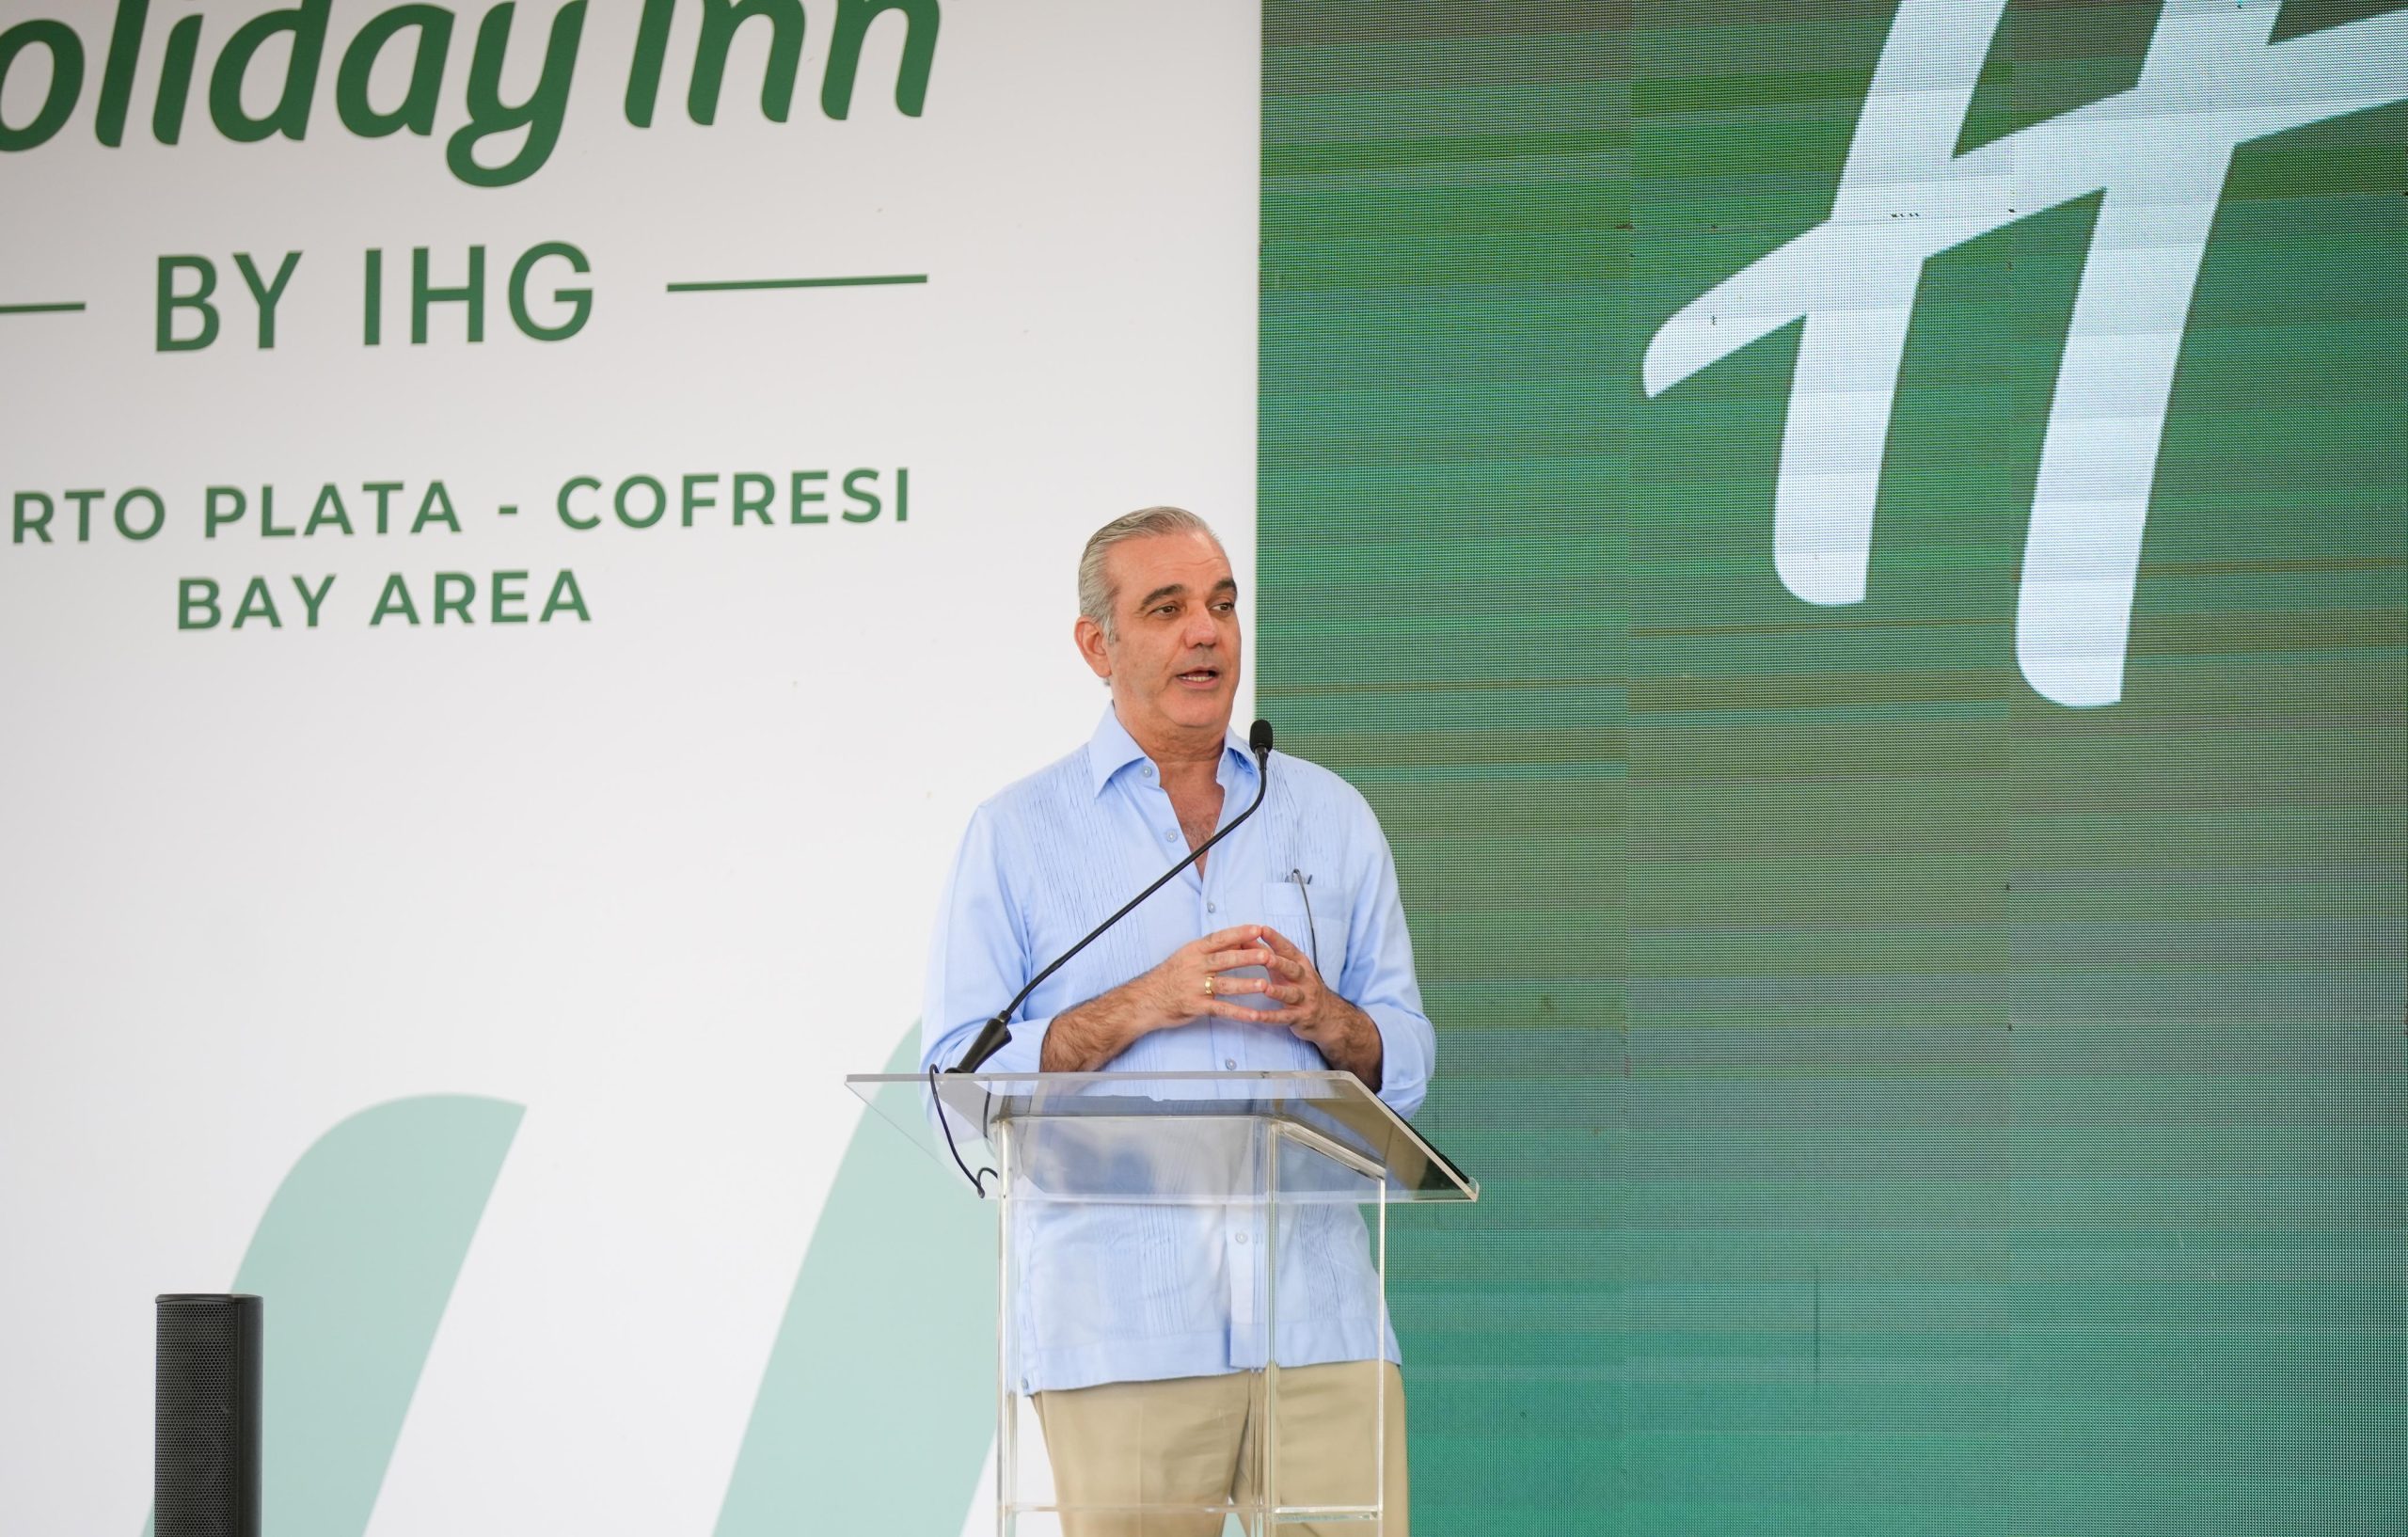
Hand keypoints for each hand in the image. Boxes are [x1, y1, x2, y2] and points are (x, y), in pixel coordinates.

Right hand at [1145, 924, 1281, 1027]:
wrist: (1144, 999)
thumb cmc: (1170, 976)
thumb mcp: (1187, 956)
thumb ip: (1211, 950)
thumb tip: (1239, 940)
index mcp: (1194, 951)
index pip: (1219, 939)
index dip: (1239, 933)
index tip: (1258, 929)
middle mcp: (1195, 967)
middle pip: (1225, 960)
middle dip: (1247, 957)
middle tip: (1267, 955)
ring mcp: (1194, 987)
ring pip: (1224, 985)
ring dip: (1245, 985)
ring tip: (1264, 984)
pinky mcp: (1195, 1006)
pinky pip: (1220, 1009)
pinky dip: (1238, 1013)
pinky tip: (1254, 1015)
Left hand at [1233, 926, 1353, 1046]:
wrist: (1327, 1014)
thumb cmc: (1299, 985)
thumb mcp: (1286, 967)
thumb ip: (1266, 953)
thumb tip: (1244, 937)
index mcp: (1299, 963)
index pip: (1288, 949)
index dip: (1276, 939)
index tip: (1262, 929)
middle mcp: (1304, 979)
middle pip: (1292, 969)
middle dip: (1279, 963)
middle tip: (1265, 957)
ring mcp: (1304, 999)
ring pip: (1291, 994)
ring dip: (1277, 991)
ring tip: (1264, 988)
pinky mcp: (1300, 1017)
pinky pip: (1284, 1018)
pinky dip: (1270, 1017)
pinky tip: (1256, 1017)